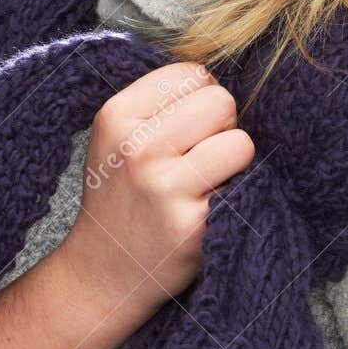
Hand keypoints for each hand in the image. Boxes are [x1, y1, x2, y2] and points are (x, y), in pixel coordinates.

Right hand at [60, 60, 254, 316]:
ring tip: (205, 184)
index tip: (183, 132)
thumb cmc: (121, 198)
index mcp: (117, 116)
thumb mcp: (117, 139)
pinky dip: (235, 196)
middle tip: (199, 159)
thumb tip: (221, 76)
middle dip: (221, 128)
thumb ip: (160, 103)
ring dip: (233, 163)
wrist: (103, 274)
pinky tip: (204, 212)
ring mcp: (165, 187)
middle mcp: (137, 148)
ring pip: (241, 142)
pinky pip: (244, 186)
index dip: (199, 101)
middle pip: (221, 102)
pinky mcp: (193, 224)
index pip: (192, 74)